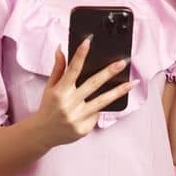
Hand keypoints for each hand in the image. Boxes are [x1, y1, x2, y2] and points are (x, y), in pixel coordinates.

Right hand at [23, 35, 134, 149]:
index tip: (89, 41)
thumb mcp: (50, 87)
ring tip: (132, 83)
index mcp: (59, 91)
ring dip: (119, 91)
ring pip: (102, 101)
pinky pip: (96, 115)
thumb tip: (61, 49)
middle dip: (109, 72)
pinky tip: (98, 106)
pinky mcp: (84, 129)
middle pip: (93, 84)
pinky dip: (98, 109)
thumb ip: (58, 68)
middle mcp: (69, 104)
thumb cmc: (48, 107)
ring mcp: (77, 118)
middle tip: (122, 62)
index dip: (80, 54)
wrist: (42, 133)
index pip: (72, 69)